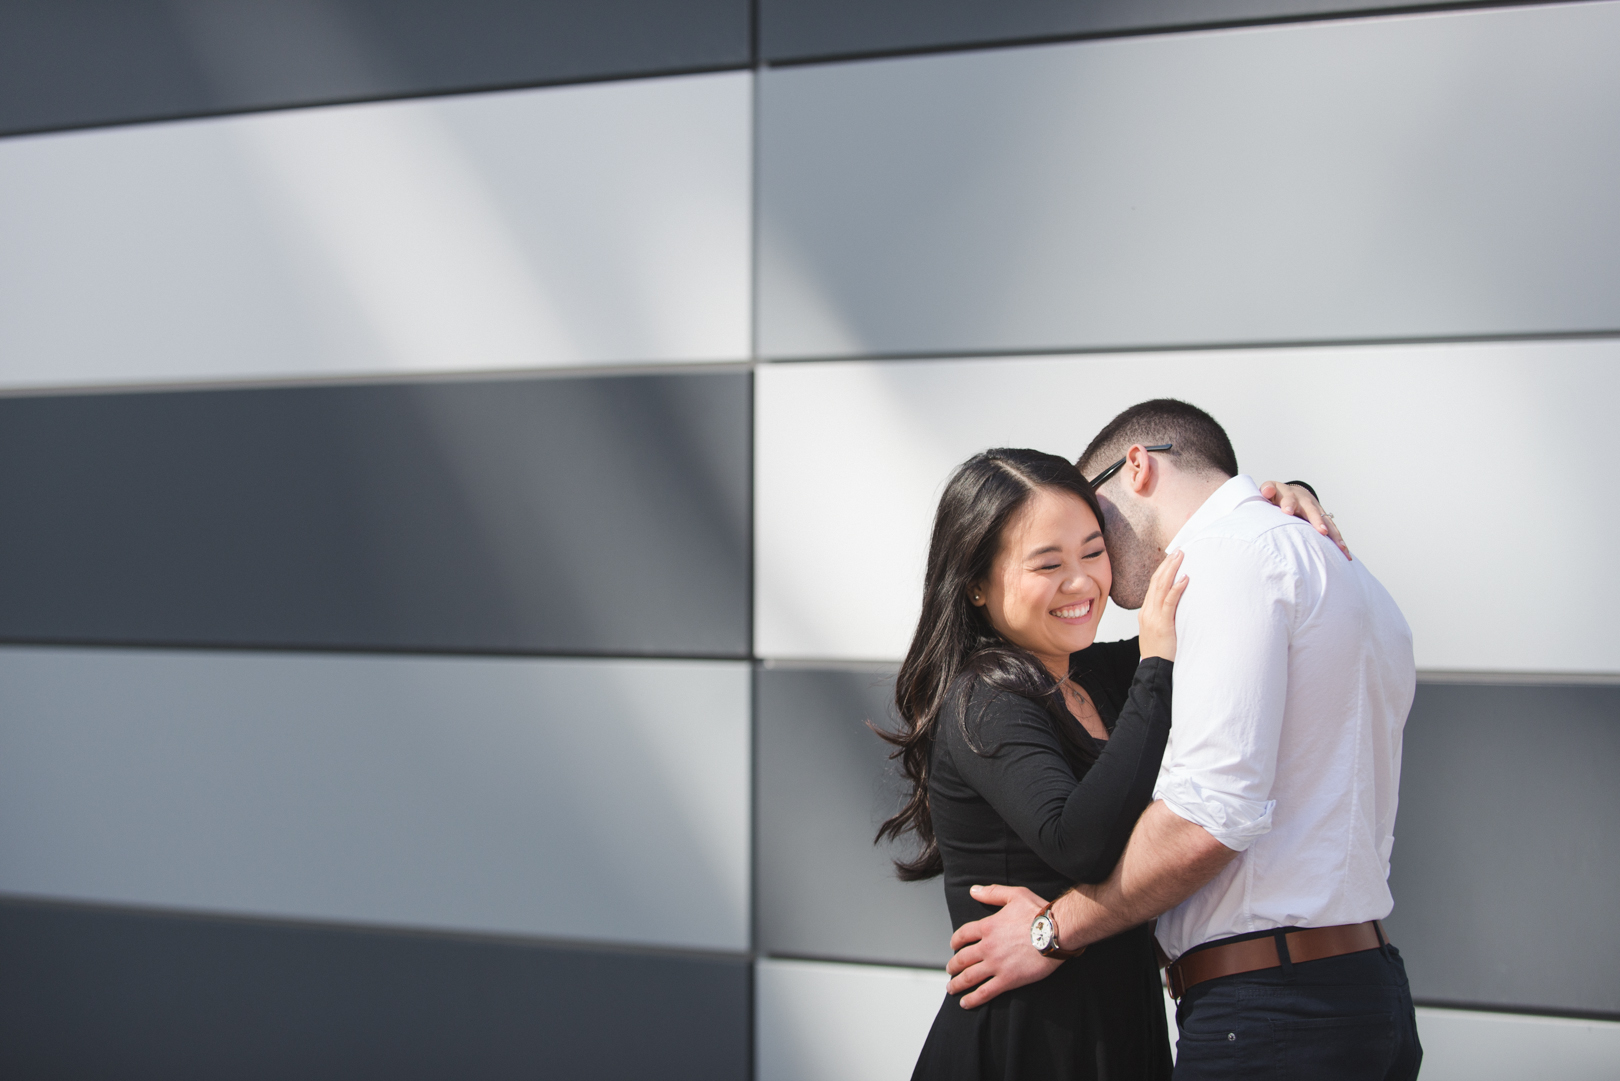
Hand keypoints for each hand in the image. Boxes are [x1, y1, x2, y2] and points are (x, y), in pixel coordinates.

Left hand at [945, 885, 1062, 1008]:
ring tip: (952, 988)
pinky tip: (965, 1003)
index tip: (953, 946)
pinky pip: (985, 992)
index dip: (955, 941)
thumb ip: (992, 892)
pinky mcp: (1008, 979)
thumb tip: (974, 890)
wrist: (1056, 932)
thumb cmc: (1039, 913)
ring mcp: (996, 964)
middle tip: (950, 970)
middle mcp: (988, 947)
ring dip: (957, 984)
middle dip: (953, 966)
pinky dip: (973, 999)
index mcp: (988, 927)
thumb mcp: (1015, 895)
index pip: (963, 935)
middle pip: (962, 958)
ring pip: (969, 977)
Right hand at [1137, 550, 1187, 661]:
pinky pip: (1169, 602)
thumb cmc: (1161, 652)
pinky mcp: (1162, 624)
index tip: (1172, 558)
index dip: (1162, 570)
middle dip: (1167, 564)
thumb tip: (1179, 606)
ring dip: (1172, 570)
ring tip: (1181, 557)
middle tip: (1178, 551)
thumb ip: (1166, 617)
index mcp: (1146, 612)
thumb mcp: (1161, 630)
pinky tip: (1185, 578)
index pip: (1153, 585)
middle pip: (1155, 581)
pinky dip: (1177, 588)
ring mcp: (1153, 617)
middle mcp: (1147, 611)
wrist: (1155, 669)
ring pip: (1161, 587)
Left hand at [1260, 481, 1349, 559]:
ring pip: (1326, 522)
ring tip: (1340, 547)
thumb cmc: (1277, 496)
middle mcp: (1305, 502)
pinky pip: (1333, 530)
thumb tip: (1266, 491)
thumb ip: (1267, 490)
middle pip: (1311, 510)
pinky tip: (1345, 554)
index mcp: (1289, 495)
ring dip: (1333, 534)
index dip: (1288, 504)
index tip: (1287, 511)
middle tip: (1321, 531)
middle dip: (1317, 520)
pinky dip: (1339, 541)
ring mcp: (1316, 510)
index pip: (1288, 498)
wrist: (1294, 493)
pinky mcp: (1323, 519)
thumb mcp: (1270, 491)